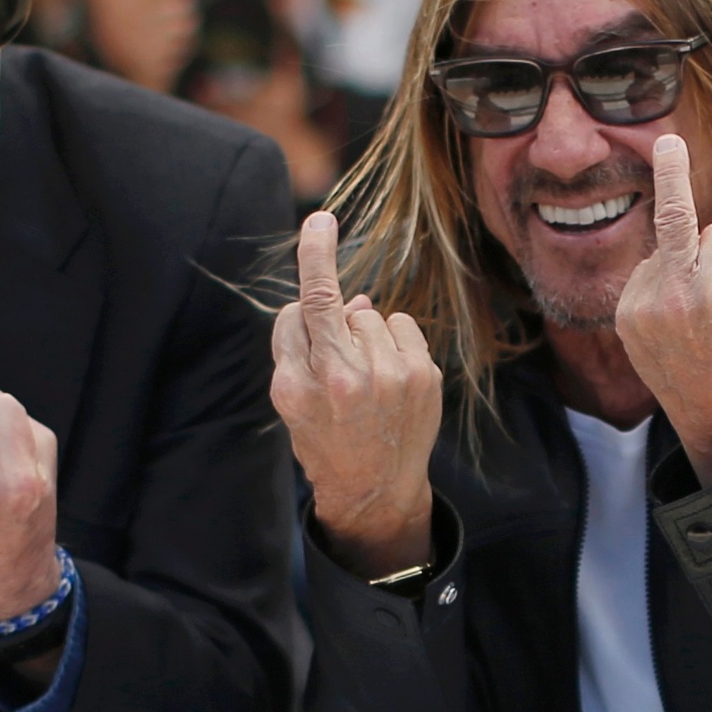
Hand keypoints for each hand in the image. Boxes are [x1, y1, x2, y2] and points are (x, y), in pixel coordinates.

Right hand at [271, 211, 439, 577]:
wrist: (374, 491)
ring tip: (364, 383)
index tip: (321, 221)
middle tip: (335, 375)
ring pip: (369, 314)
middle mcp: (347, 376)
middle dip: (331, 325)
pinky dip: (391, 340)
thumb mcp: (288, 399)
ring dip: (362, 336)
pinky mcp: (423, 375)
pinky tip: (388, 378)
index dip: (316, 256)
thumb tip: (350, 298)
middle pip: (335, 308)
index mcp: (303, 383)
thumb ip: (299, 343)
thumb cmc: (323, 438)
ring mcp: (390, 375)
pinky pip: (400, 324)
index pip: (309, 304)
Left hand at [615, 136, 711, 484]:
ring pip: (666, 251)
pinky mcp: (626, 319)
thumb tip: (707, 228)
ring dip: (682, 266)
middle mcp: (679, 294)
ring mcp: (646, 308)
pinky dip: (662, 283)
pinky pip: (647, 275)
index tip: (685, 169)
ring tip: (698, 318)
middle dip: (677, 182)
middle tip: (669, 140)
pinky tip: (676, 320)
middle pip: (684, 223)